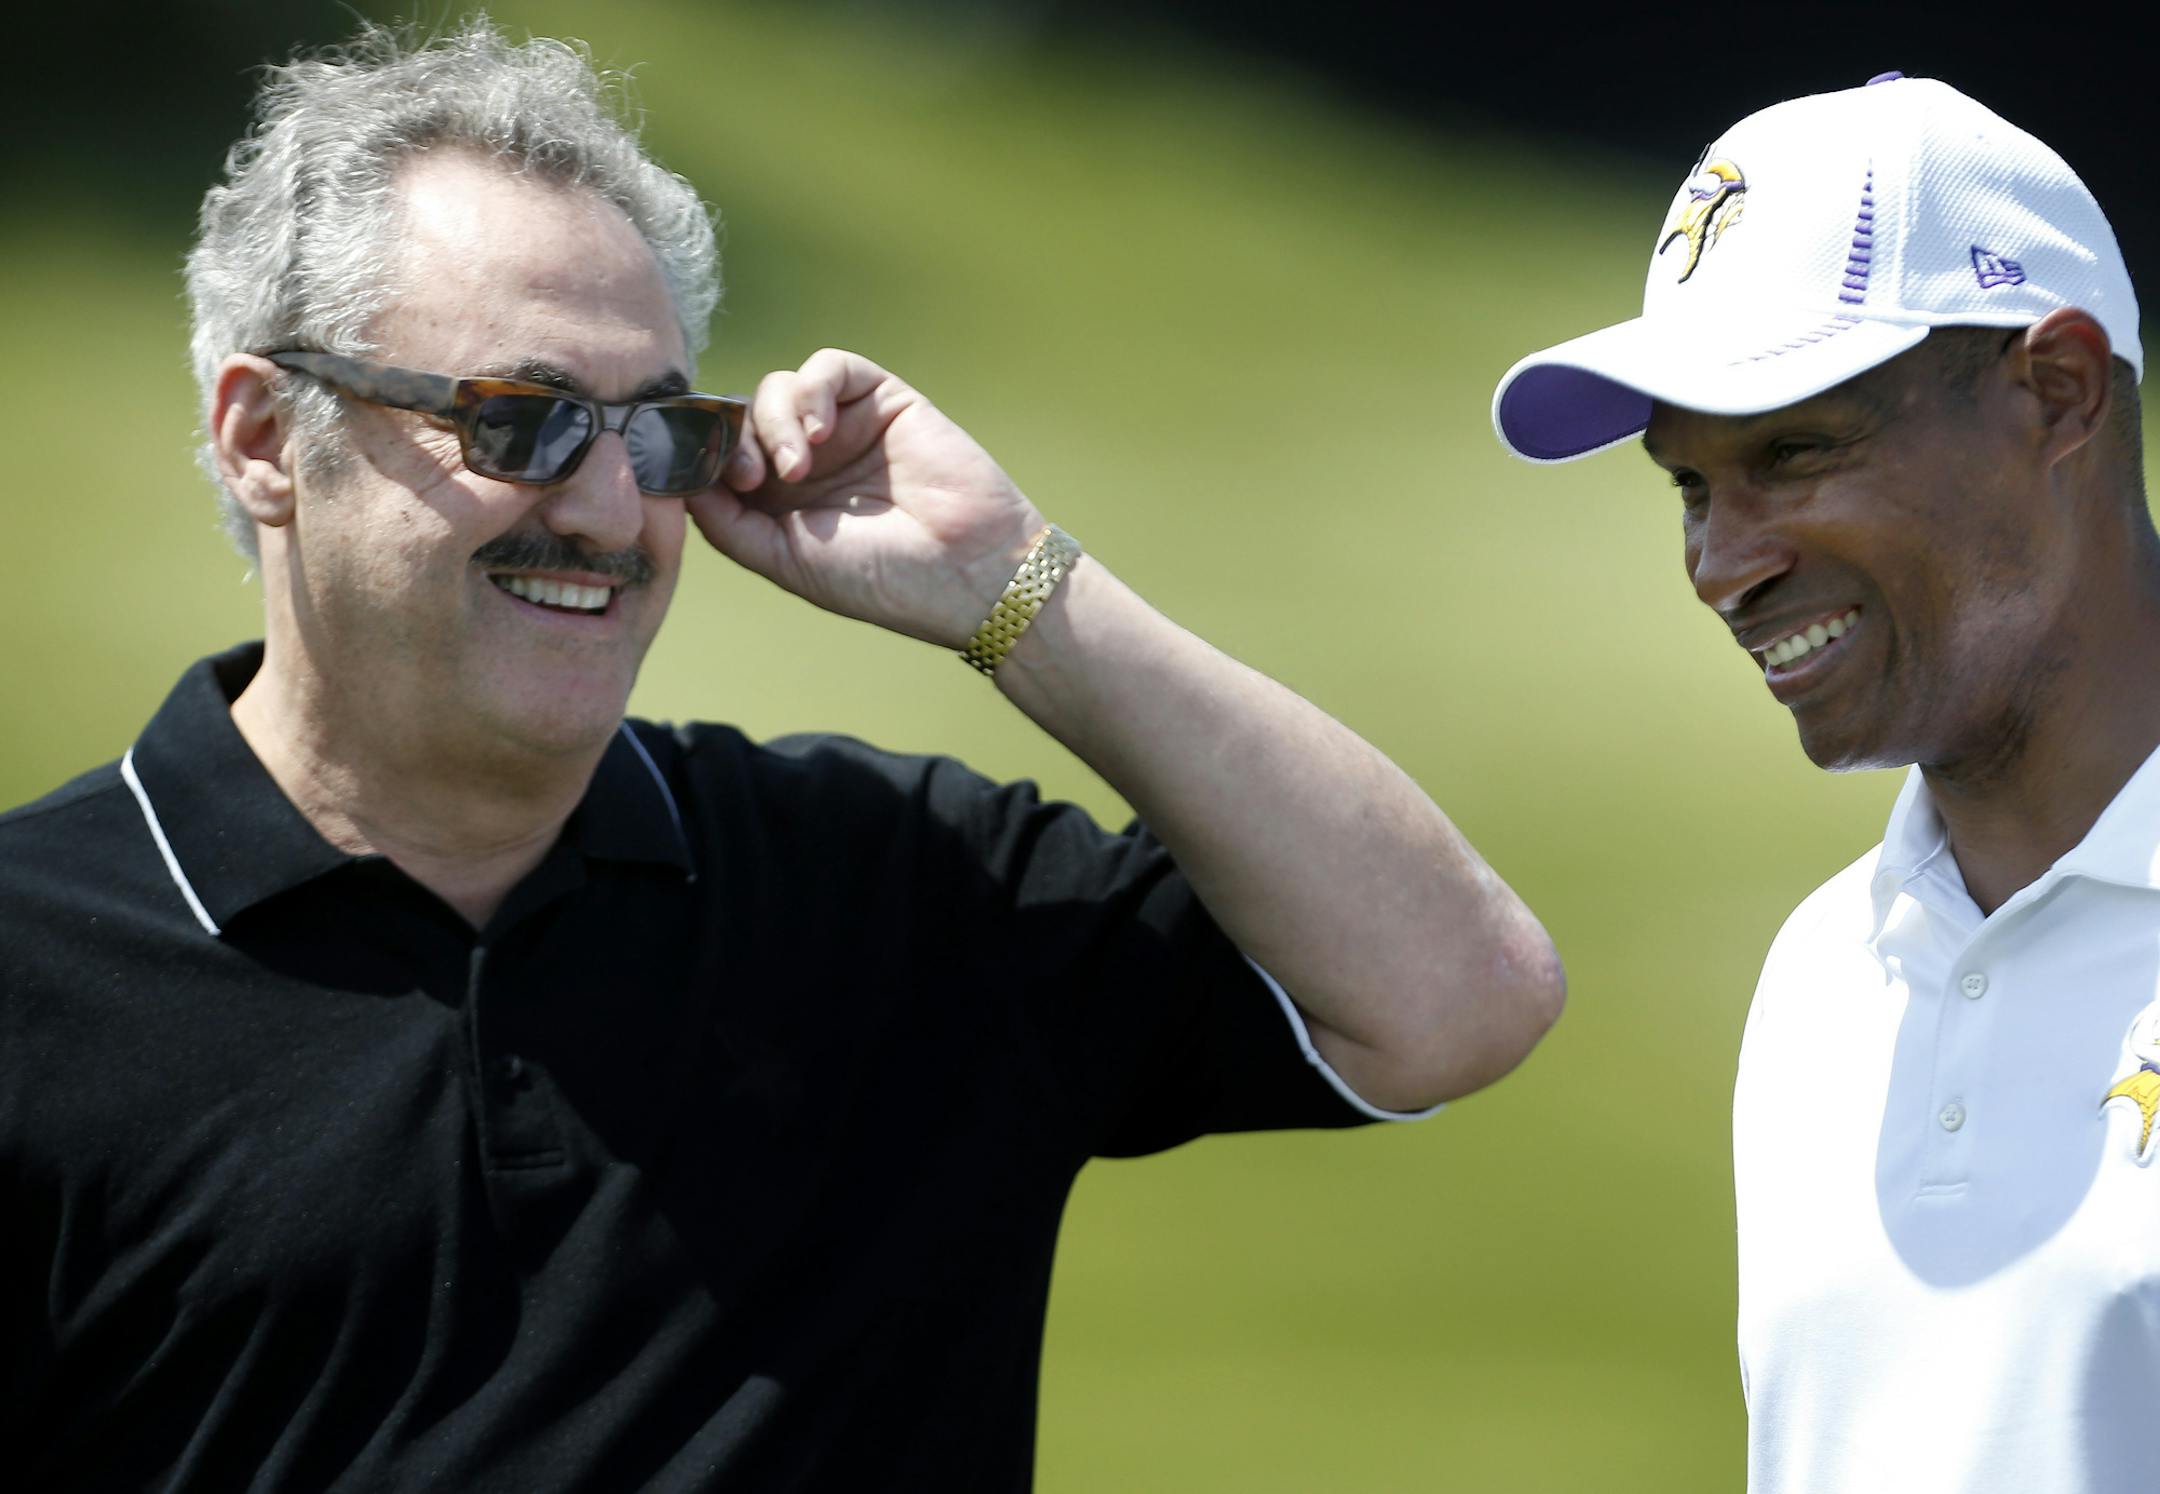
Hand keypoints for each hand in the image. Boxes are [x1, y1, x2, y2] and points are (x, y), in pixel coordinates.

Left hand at [689, 349, 1047, 646]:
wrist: (966, 573)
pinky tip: (821, 433)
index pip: (721, 453)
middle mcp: (808, 459)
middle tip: (749, 476)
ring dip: (773, 420)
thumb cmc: (882, 579)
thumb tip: (679, 479)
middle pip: (741, 415)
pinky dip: (813, 391)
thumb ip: (727, 523)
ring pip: (778, 388)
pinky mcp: (882, 399)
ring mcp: (845, 427)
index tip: (697, 475)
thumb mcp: (785, 560)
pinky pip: (830, 366)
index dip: (701, 453)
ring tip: (798, 467)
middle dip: (733, 439)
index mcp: (780, 501)